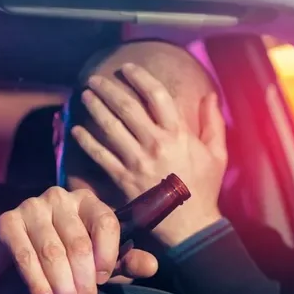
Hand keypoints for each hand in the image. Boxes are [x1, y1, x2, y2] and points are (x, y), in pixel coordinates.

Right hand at [0, 187, 157, 293]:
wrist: (15, 258)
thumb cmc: (64, 257)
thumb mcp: (99, 261)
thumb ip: (126, 262)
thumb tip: (151, 266)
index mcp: (87, 202)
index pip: (105, 222)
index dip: (107, 255)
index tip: (103, 281)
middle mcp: (60, 198)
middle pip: (78, 242)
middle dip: (83, 281)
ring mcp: (31, 208)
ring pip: (52, 251)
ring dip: (61, 285)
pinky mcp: (7, 222)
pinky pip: (25, 255)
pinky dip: (36, 281)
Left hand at [71, 63, 227, 245]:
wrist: (190, 224)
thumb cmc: (203, 187)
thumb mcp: (217, 153)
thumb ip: (212, 123)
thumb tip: (210, 95)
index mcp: (179, 134)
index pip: (157, 96)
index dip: (139, 78)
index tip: (126, 68)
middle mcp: (156, 144)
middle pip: (127, 108)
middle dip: (108, 90)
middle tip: (94, 79)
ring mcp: (137, 162)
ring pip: (111, 128)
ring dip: (95, 109)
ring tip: (84, 96)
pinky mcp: (123, 179)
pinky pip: (100, 156)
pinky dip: (87, 142)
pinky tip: (76, 130)